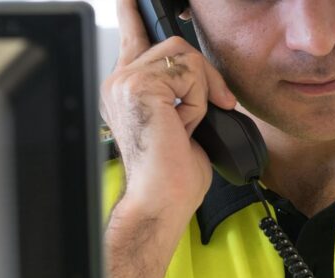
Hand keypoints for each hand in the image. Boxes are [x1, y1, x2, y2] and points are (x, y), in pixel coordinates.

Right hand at [101, 0, 236, 220]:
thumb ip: (179, 92)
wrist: (160, 201)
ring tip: (188, 126)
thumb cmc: (171, 176)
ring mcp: (125, 83)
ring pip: (186, 56)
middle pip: (174, 45)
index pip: (132, 38)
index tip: (131, 0)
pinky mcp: (140, 86)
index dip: (133, 15)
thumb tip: (201, 77)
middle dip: (205, 76)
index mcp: (125, 91)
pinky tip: (185, 126)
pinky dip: (199, 102)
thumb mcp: (180, 123)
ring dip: (201, 93)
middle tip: (214, 106)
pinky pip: (190, 73)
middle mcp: (119, 83)